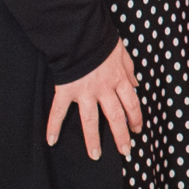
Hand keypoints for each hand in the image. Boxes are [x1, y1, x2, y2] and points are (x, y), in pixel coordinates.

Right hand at [48, 39, 140, 160]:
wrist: (79, 33)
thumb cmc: (100, 40)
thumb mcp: (121, 52)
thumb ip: (129, 69)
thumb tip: (137, 83)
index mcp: (119, 79)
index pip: (132, 103)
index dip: (136, 118)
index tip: (137, 130)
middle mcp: (103, 89)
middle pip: (115, 116)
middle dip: (121, 135)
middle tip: (126, 151)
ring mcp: (84, 92)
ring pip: (90, 120)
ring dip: (93, 140)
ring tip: (95, 155)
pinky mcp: (66, 90)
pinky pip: (59, 111)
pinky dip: (53, 126)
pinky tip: (51, 140)